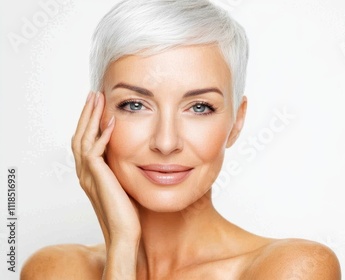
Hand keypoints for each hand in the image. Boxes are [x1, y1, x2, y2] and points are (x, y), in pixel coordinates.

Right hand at [71, 91, 140, 244]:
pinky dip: (103, 135)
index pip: (84, 142)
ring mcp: (88, 176)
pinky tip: (112, 121)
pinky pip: (94, 151)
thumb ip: (121, 169)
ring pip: (83, 139)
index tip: (98, 106)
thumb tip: (133, 156)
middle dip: (86, 114)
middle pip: (79, 136)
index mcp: (90, 174)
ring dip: (90, 117)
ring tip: (98, 98)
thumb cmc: (128, 213)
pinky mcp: (97, 179)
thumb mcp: (123, 184)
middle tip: (94, 94)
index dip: (89, 123)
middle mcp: (85, 173)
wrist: (125, 233)